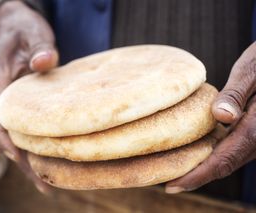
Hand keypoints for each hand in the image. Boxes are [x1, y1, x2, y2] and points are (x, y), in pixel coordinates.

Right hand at [0, 1, 57, 193]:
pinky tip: (50, 161)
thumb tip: (45, 62)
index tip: (19, 159)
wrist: (21, 29)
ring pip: (16, 138)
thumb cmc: (25, 31)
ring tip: (49, 184)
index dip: (5, 139)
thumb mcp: (32, 34)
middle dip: (22, 161)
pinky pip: (25, 131)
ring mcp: (10, 105)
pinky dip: (35, 147)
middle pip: (6, 135)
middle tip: (43, 184)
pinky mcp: (22, 108)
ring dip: (30, 160)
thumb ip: (39, 48)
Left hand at [165, 42, 255, 193]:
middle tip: (164, 181)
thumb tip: (221, 117)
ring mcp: (255, 136)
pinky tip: (193, 150)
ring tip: (173, 170)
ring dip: (202, 167)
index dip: (197, 176)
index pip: (223, 160)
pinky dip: (211, 154)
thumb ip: (236, 95)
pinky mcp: (251, 130)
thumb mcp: (252, 71)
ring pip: (227, 159)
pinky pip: (230, 148)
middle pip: (223, 165)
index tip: (172, 186)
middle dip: (194, 175)